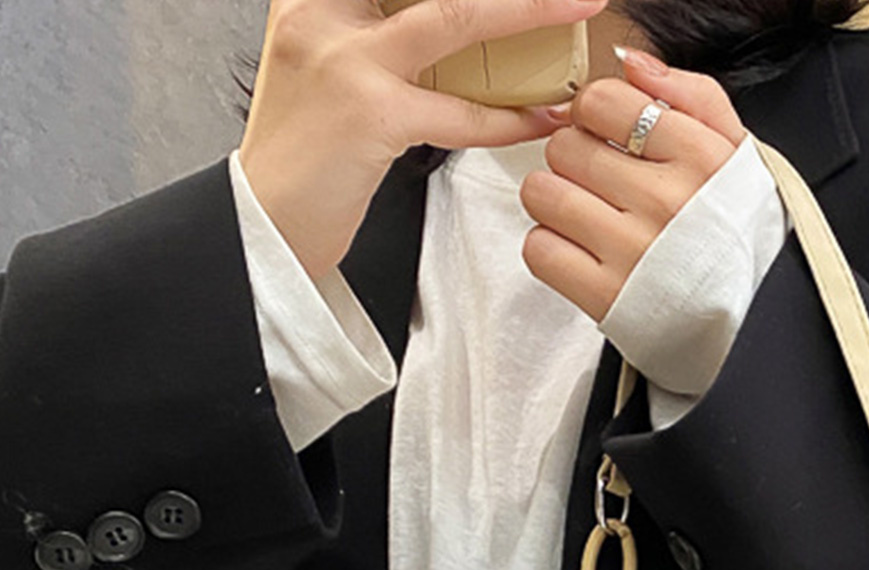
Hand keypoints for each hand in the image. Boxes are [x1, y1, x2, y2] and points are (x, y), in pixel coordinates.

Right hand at [240, 0, 609, 281]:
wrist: (267, 222)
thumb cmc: (305, 155)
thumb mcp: (323, 68)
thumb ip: (368, 32)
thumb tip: (443, 24)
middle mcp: (322, 12)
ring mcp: (346, 59)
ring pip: (456, 19)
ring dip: (527, 12)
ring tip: (575, 9)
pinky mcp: (371, 114)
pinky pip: (461, 111)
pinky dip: (510, 117)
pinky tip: (542, 117)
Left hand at [519, 48, 748, 320]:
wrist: (752, 320)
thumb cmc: (738, 236)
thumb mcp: (738, 154)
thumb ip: (693, 96)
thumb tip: (632, 64)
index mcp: (698, 157)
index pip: (603, 102)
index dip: (596, 115)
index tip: (609, 136)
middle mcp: (664, 201)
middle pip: (566, 146)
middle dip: (576, 160)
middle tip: (602, 186)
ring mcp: (632, 250)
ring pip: (543, 193)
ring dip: (556, 202)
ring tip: (589, 218)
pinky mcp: (605, 296)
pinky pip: (540, 249)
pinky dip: (551, 250)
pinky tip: (582, 253)